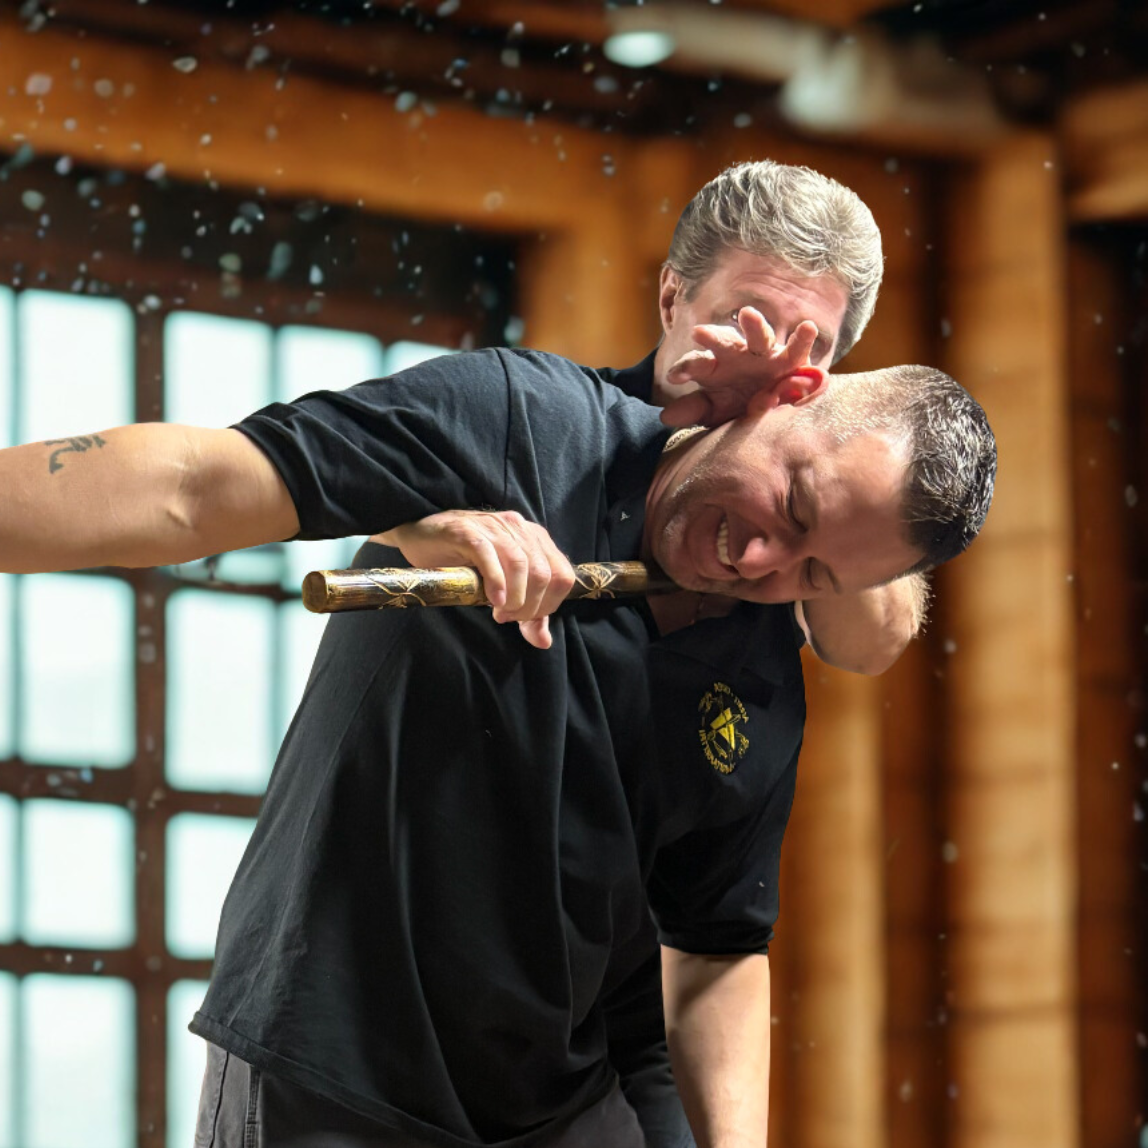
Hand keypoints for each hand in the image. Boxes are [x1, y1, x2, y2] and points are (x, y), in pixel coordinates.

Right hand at [373, 510, 575, 649]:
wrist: (422, 535)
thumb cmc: (463, 561)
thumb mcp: (502, 587)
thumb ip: (527, 611)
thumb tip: (543, 641)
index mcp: (535, 538)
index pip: (563, 575)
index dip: (550, 605)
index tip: (526, 620)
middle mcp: (519, 528)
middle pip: (544, 574)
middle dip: (530, 606)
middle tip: (507, 618)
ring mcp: (494, 527)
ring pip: (521, 565)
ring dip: (514, 598)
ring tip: (498, 612)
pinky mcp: (468, 531)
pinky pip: (490, 555)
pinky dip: (496, 582)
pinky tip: (492, 599)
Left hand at [660, 307, 822, 427]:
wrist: (775, 408)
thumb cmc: (738, 404)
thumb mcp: (715, 410)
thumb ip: (694, 410)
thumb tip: (665, 416)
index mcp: (715, 367)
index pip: (696, 364)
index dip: (686, 368)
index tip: (675, 377)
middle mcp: (739, 355)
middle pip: (724, 343)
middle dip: (713, 338)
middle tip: (699, 333)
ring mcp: (766, 355)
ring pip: (759, 337)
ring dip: (754, 326)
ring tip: (747, 314)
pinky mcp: (792, 360)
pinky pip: (798, 349)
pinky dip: (803, 338)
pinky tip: (807, 327)